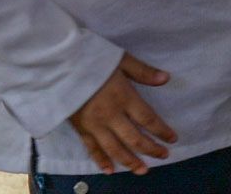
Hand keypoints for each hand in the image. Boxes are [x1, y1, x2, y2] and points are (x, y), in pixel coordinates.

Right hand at [68, 52, 176, 175]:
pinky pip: (92, 149)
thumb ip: (143, 71)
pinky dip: (101, 161)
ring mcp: (95, 125)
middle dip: (151, 149)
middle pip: (134, 138)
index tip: (172, 139)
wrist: (58, 67)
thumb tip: (166, 78)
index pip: (148, 119)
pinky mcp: (80, 129)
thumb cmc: (91, 59)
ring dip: (130, 161)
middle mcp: (111, 116)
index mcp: (124, 97)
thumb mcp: (120, 60)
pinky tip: (109, 170)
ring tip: (142, 170)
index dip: (161, 131)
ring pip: (115, 149)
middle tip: (164, 156)